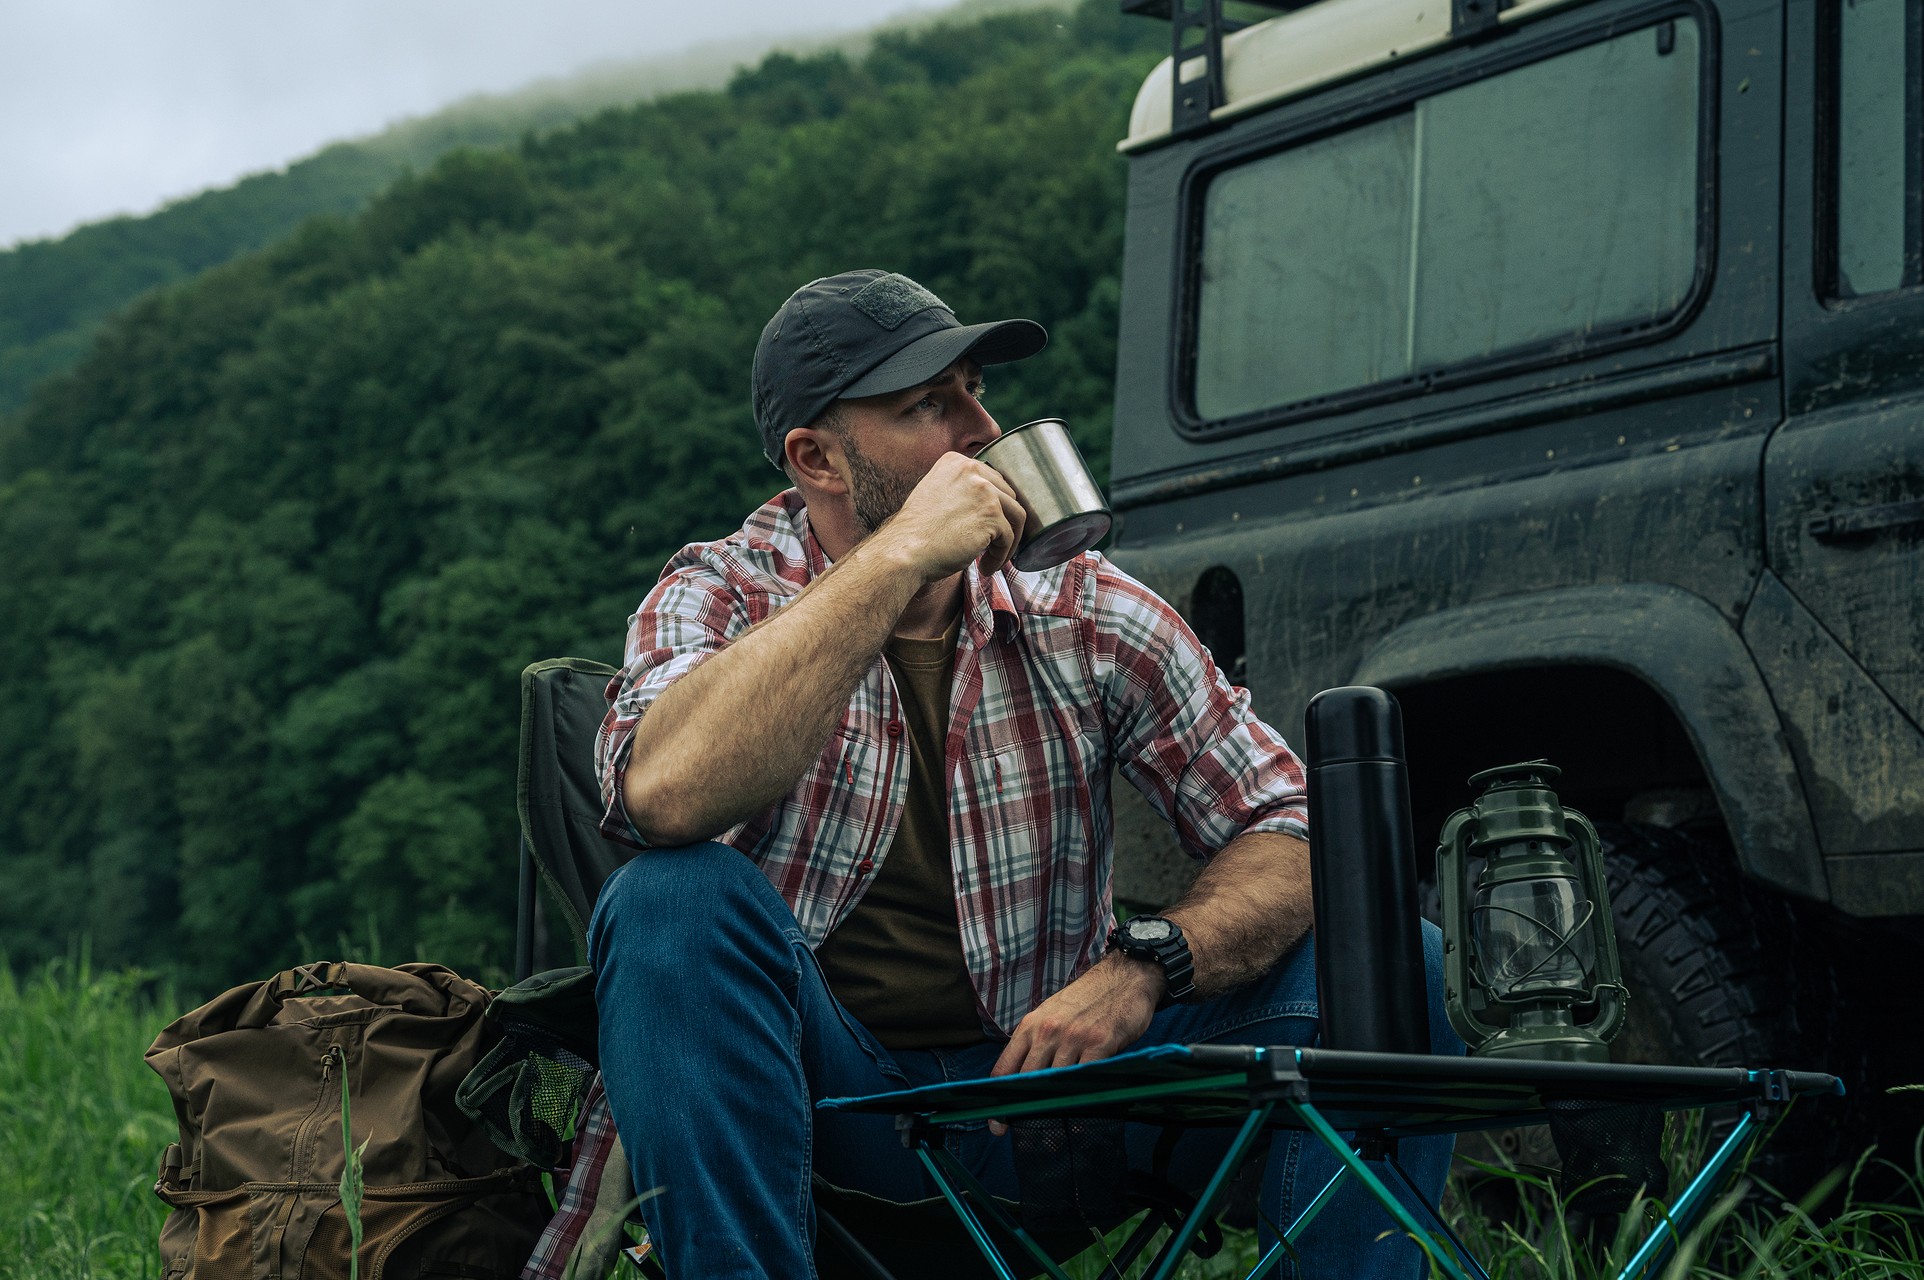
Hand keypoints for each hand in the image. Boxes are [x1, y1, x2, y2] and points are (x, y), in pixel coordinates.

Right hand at [867, 453, 1025, 580]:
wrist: (904, 551)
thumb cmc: (917, 533)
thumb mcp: (936, 496)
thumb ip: (960, 491)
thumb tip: (989, 504)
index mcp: (956, 462)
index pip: (992, 481)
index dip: (995, 508)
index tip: (989, 527)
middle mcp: (971, 470)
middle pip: (1008, 497)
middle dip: (1005, 524)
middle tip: (993, 546)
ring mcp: (984, 491)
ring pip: (1016, 516)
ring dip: (1008, 542)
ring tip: (993, 558)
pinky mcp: (992, 515)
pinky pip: (1009, 538)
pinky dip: (1001, 557)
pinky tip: (984, 567)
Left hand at [986, 955, 1161, 1134]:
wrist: (1125, 977)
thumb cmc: (1088, 1000)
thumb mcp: (1052, 1015)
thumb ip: (1038, 1044)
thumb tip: (1026, 1081)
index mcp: (1031, 1026)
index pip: (1005, 1068)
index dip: (999, 1099)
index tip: (998, 1122)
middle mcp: (1047, 1031)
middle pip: (1026, 1080)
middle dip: (1023, 1108)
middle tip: (1027, 1129)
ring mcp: (1073, 1037)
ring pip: (1054, 1082)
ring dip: (1055, 1107)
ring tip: (1056, 1129)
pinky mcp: (1099, 1042)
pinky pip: (1085, 1079)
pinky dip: (1082, 1099)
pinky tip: (1081, 1114)